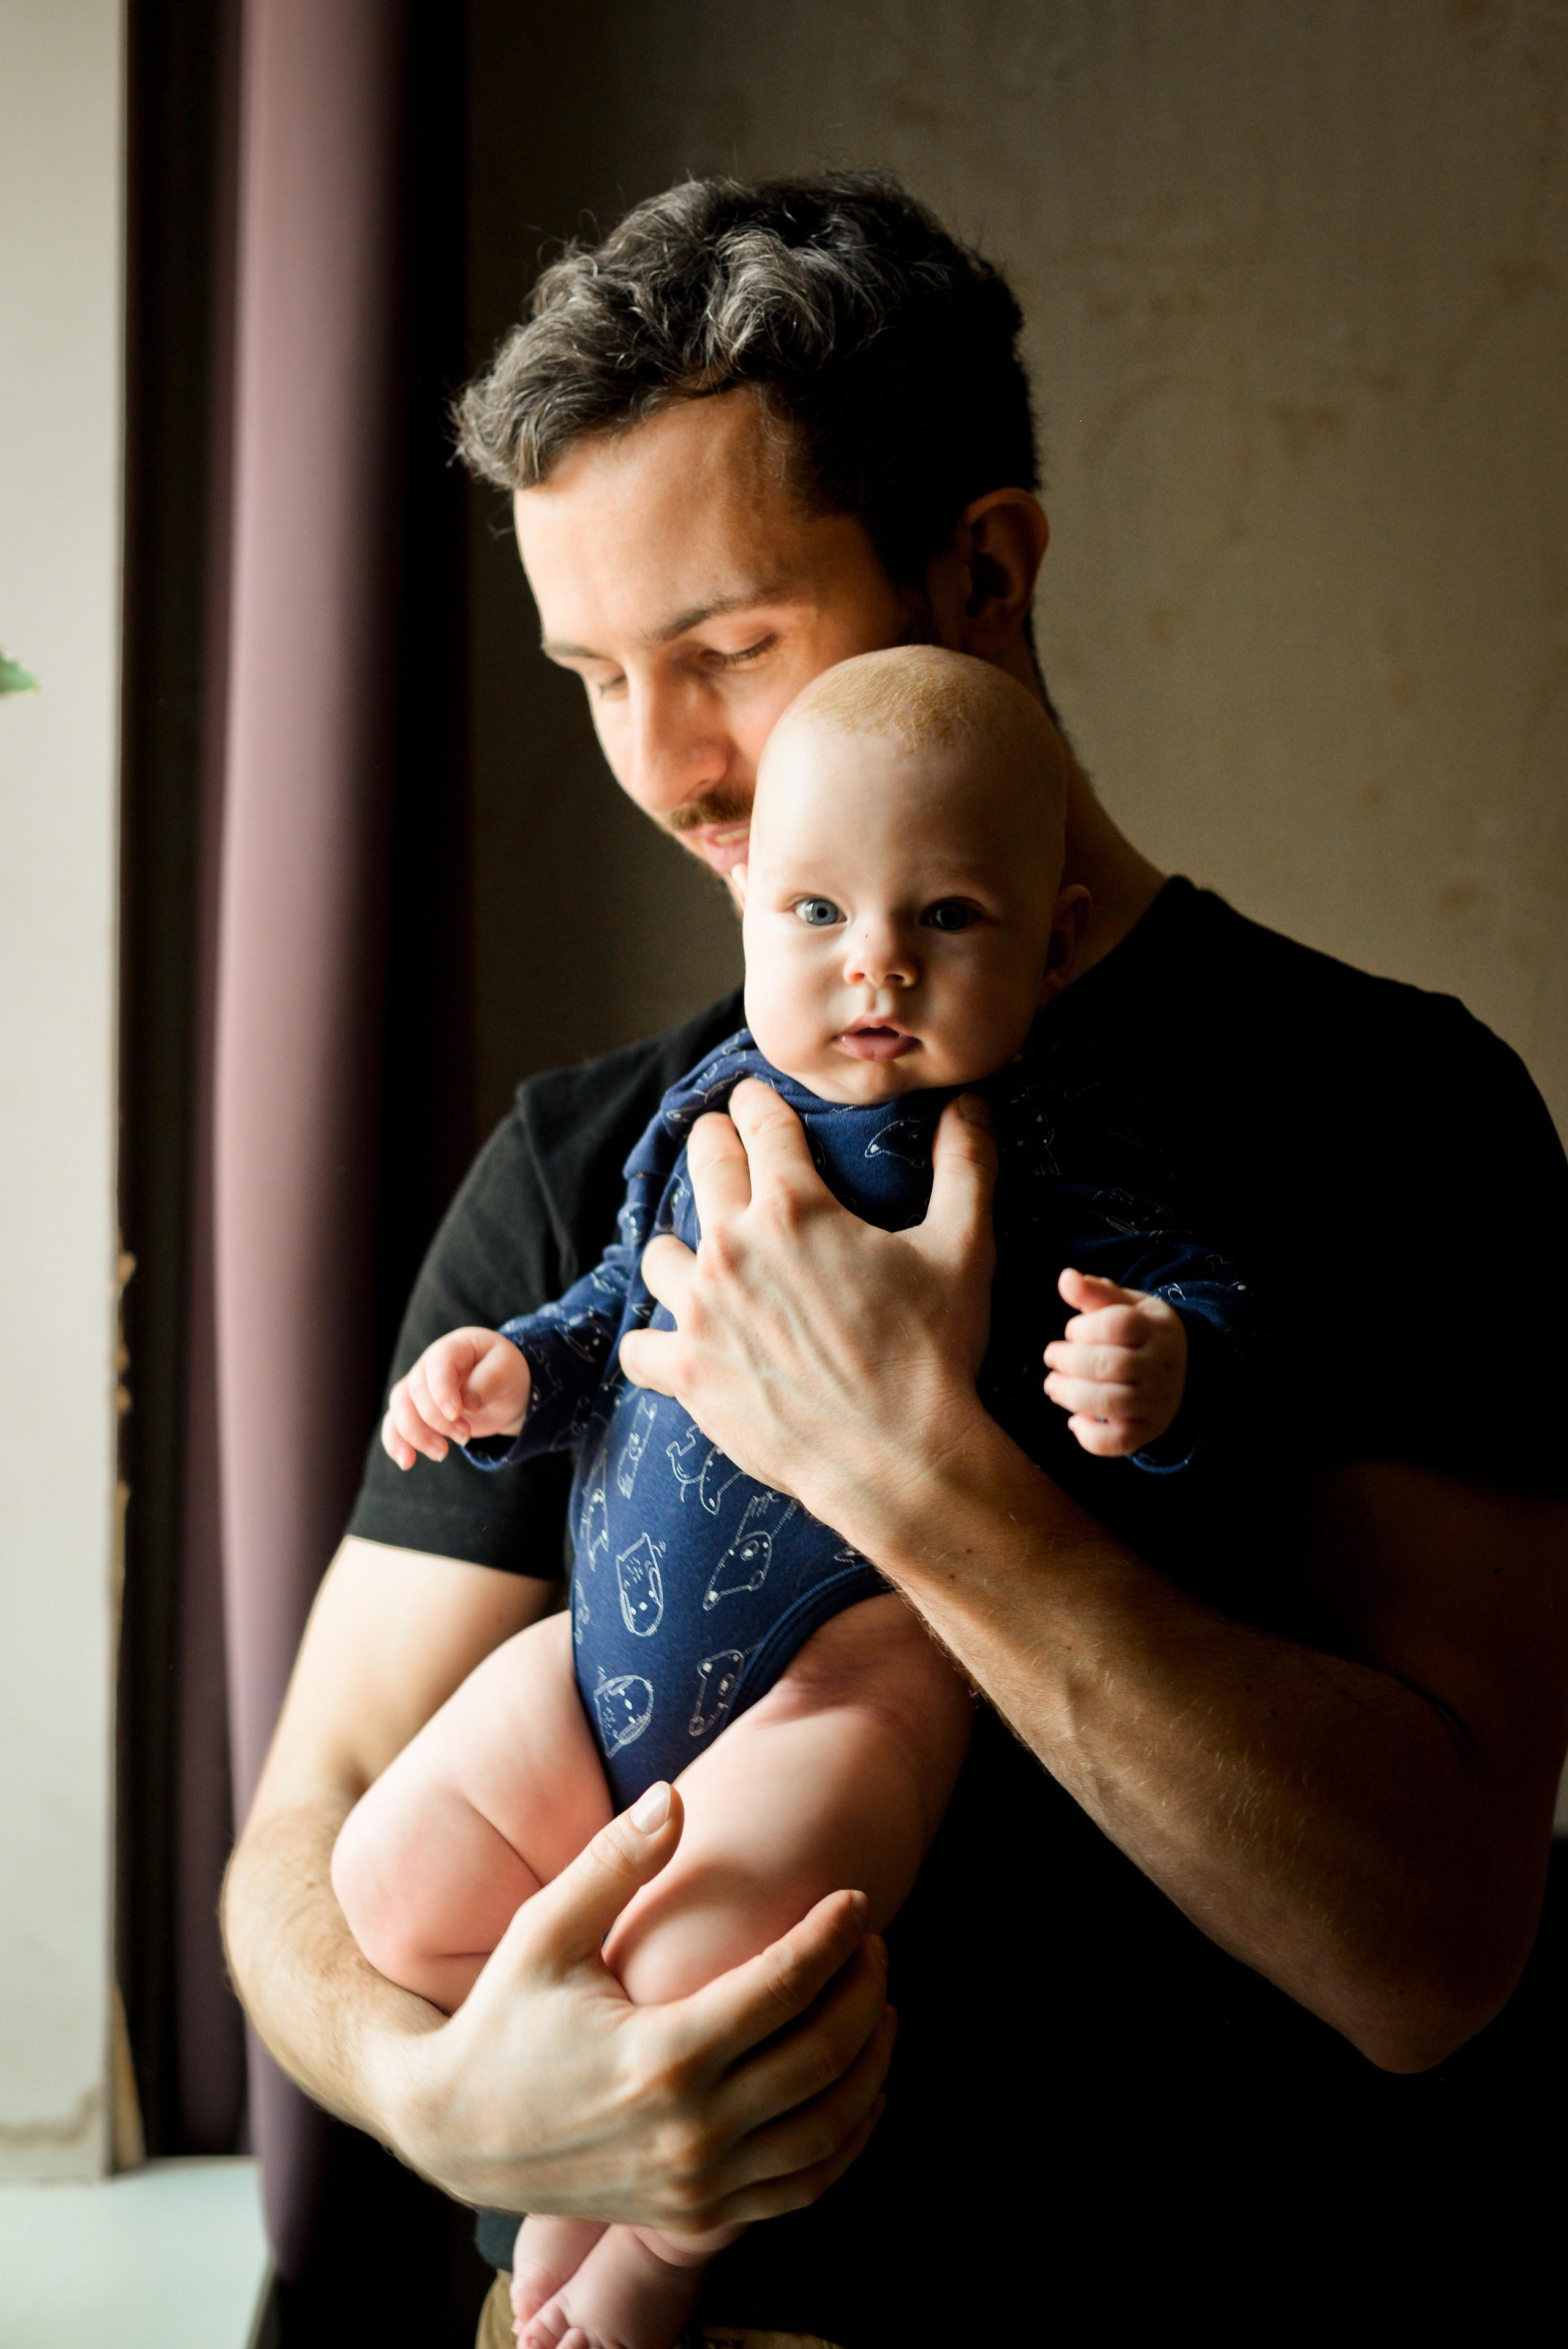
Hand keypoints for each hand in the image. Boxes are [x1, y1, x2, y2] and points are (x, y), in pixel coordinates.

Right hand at [381, 1328, 529, 1468]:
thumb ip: (489, 1381)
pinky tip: (407, 1462)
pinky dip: (396, 1443)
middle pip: (416, 1391)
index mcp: (454, 1348)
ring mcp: (418, 1387)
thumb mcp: (507, 1370)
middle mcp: (429, 1365)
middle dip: (437, 1420)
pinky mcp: (416, 1410)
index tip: (455, 1414)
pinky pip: (395, 1424)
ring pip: (400, 1409)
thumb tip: (468, 1403)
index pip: (438, 1366)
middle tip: (464, 1437)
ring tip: (441, 1454)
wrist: (504, 1387)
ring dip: (415, 1435)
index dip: (442, 1391)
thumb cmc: (506, 1372)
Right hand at [385, 1780, 895, 2228]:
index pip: (784, 1988)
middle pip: (822, 2057)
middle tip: (874, 1942)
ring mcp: (696, 2185)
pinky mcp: (694, 2215)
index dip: (832, 1938)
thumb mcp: (544, 1930)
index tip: (856, 1898)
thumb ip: (615, 1863)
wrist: (453, 2129)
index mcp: (660, 2056)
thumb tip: (674, 1795)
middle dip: (864, 1991)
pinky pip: (801, 2190)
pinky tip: (861, 2092)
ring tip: (881, 2005)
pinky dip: (847, 2143)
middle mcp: (689, 2131)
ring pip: (828, 2132)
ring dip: (870, 2065)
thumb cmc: (502, 2016)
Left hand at [617, 1080, 998, 1532]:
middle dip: (714, 1143)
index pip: (761, 1123)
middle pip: (704, 1163)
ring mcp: (700, 1311)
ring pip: (659, 1253)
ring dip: (680, 1247)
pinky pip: (638, 1346)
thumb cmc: (933, 1352)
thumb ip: (966, 1166)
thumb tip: (973, 1102)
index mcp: (795, 1206)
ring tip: (700, 1257)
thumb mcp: (963, 1249)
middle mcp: (733, 1247)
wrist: (899, 1456)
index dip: (758, 1103)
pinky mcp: (686, 1372)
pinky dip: (652, 1342)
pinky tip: (673, 1343)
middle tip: (720, 1142)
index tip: (751, 1098)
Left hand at [1043, 1269, 1186, 1457]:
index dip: (1085, 1326)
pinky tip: (1075, 1421)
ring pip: (1112, 1403)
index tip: (1072, 1331)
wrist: (1181, 1367)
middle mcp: (1160, 1366)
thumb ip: (1095, 1292)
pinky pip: (1119, 1442)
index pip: (1120, 1324)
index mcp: (1155, 1329)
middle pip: (1112, 1364)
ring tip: (1053, 1385)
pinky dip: (1090, 1437)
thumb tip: (1066, 1278)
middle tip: (1051, 1356)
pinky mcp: (1147, 1430)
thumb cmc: (1140, 1331)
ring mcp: (1156, 1401)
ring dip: (1072, 1395)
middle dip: (1070, 1361)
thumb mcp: (1126, 1305)